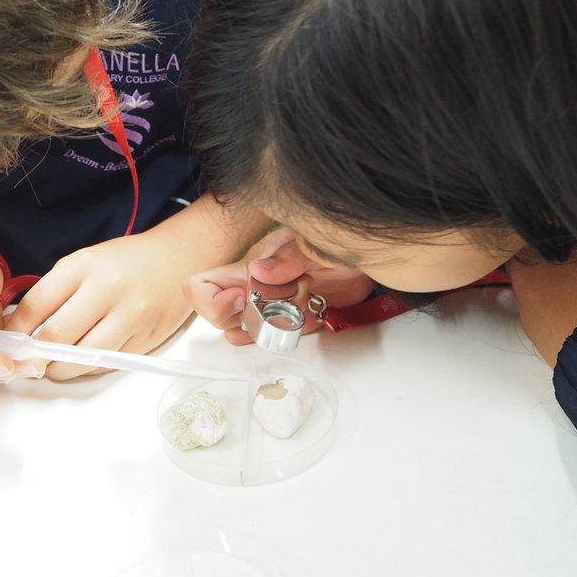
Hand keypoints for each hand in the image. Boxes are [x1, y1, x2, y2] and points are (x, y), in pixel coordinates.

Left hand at [1, 230, 196, 380]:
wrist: (178, 259)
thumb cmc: (127, 262)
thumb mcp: (85, 262)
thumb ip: (55, 291)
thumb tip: (22, 326)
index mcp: (84, 267)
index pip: (36, 305)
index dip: (16, 329)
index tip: (8, 340)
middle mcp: (106, 290)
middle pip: (55, 336)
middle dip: (35, 354)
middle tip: (28, 359)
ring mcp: (129, 317)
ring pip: (80, 358)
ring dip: (59, 368)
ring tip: (53, 364)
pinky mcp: (145, 340)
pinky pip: (106, 364)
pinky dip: (88, 367)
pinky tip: (83, 359)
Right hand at [185, 228, 373, 344]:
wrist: (374, 253)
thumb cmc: (346, 240)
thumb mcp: (320, 244)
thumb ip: (290, 257)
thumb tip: (255, 270)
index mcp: (253, 262)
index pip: (202, 285)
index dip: (214, 302)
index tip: (244, 302)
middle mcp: (255, 282)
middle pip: (219, 315)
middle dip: (245, 321)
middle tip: (279, 308)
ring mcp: (270, 301)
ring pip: (243, 330)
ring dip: (267, 332)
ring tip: (298, 313)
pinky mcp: (290, 315)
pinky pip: (273, 336)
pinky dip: (288, 336)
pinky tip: (309, 319)